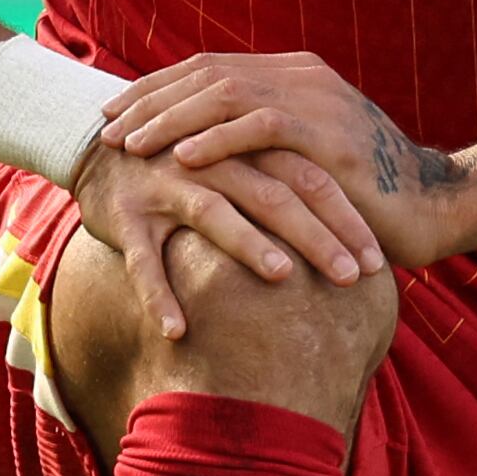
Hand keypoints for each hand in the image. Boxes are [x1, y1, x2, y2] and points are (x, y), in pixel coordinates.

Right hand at [70, 131, 381, 343]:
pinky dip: (157, 295)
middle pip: (272, 192)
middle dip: (316, 235)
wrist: (98, 143)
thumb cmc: (189, 163)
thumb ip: (288, 179)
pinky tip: (178, 332)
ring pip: (211, 213)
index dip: (346, 217)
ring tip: (282, 276)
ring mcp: (166, 183)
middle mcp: (211, 159)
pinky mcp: (125, 213)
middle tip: (351, 276)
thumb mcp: (242, 159)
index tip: (378, 262)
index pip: (310, 178)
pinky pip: (141, 258)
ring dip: (247, 244)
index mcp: (248, 145)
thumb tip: (355, 228)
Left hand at [104, 52, 476, 268]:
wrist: (437, 205)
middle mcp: (302, 75)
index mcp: (295, 74)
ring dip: (171, 120)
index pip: (209, 68)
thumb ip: (266, 143)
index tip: (116, 111)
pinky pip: (259, 127)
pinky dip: (216, 140)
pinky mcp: (328, 133)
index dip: (158, 87)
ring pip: (224, 94)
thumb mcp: (307, 157)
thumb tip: (207, 154)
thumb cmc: (368, 193)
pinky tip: (182, 159)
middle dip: (151, 100)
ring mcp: (316, 99)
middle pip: (206, 73)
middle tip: (106, 127)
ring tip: (132, 144)